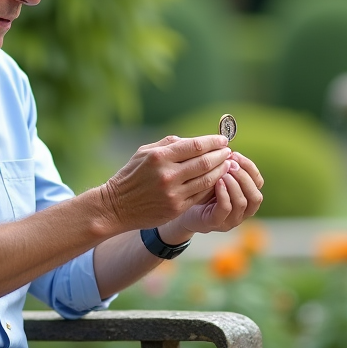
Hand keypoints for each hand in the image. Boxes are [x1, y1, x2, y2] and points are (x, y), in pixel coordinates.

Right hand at [97, 135, 232, 233]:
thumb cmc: (131, 176)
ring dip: (221, 171)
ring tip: (228, 164)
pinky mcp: (176, 207)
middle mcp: (168, 175)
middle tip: (229, 151)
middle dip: (221, 155)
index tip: (223, 140)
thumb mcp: (144, 152)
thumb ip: (168, 144)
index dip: (213, 142)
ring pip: (207, 180)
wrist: (117, 206)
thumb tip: (192, 140)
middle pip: (204, 162)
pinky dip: (212, 186)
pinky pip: (201, 195)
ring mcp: (173, 193)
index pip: (195, 146)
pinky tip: (218, 180)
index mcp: (160, 157)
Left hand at [166, 151, 263, 236]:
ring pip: (242, 202)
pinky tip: (216, 181)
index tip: (234, 154)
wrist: (181, 209)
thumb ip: (224, 165)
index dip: (249, 167)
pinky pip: (226, 208)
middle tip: (229, 163)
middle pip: (255, 194)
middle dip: (243, 176)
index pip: (258, 182)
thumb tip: (224, 146)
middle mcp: (243, 211)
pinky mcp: (216, 222)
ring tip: (223, 171)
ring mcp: (231, 219)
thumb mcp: (215, 174)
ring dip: (234, 184)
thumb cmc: (200, 189)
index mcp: (246, 196)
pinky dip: (223, 193)